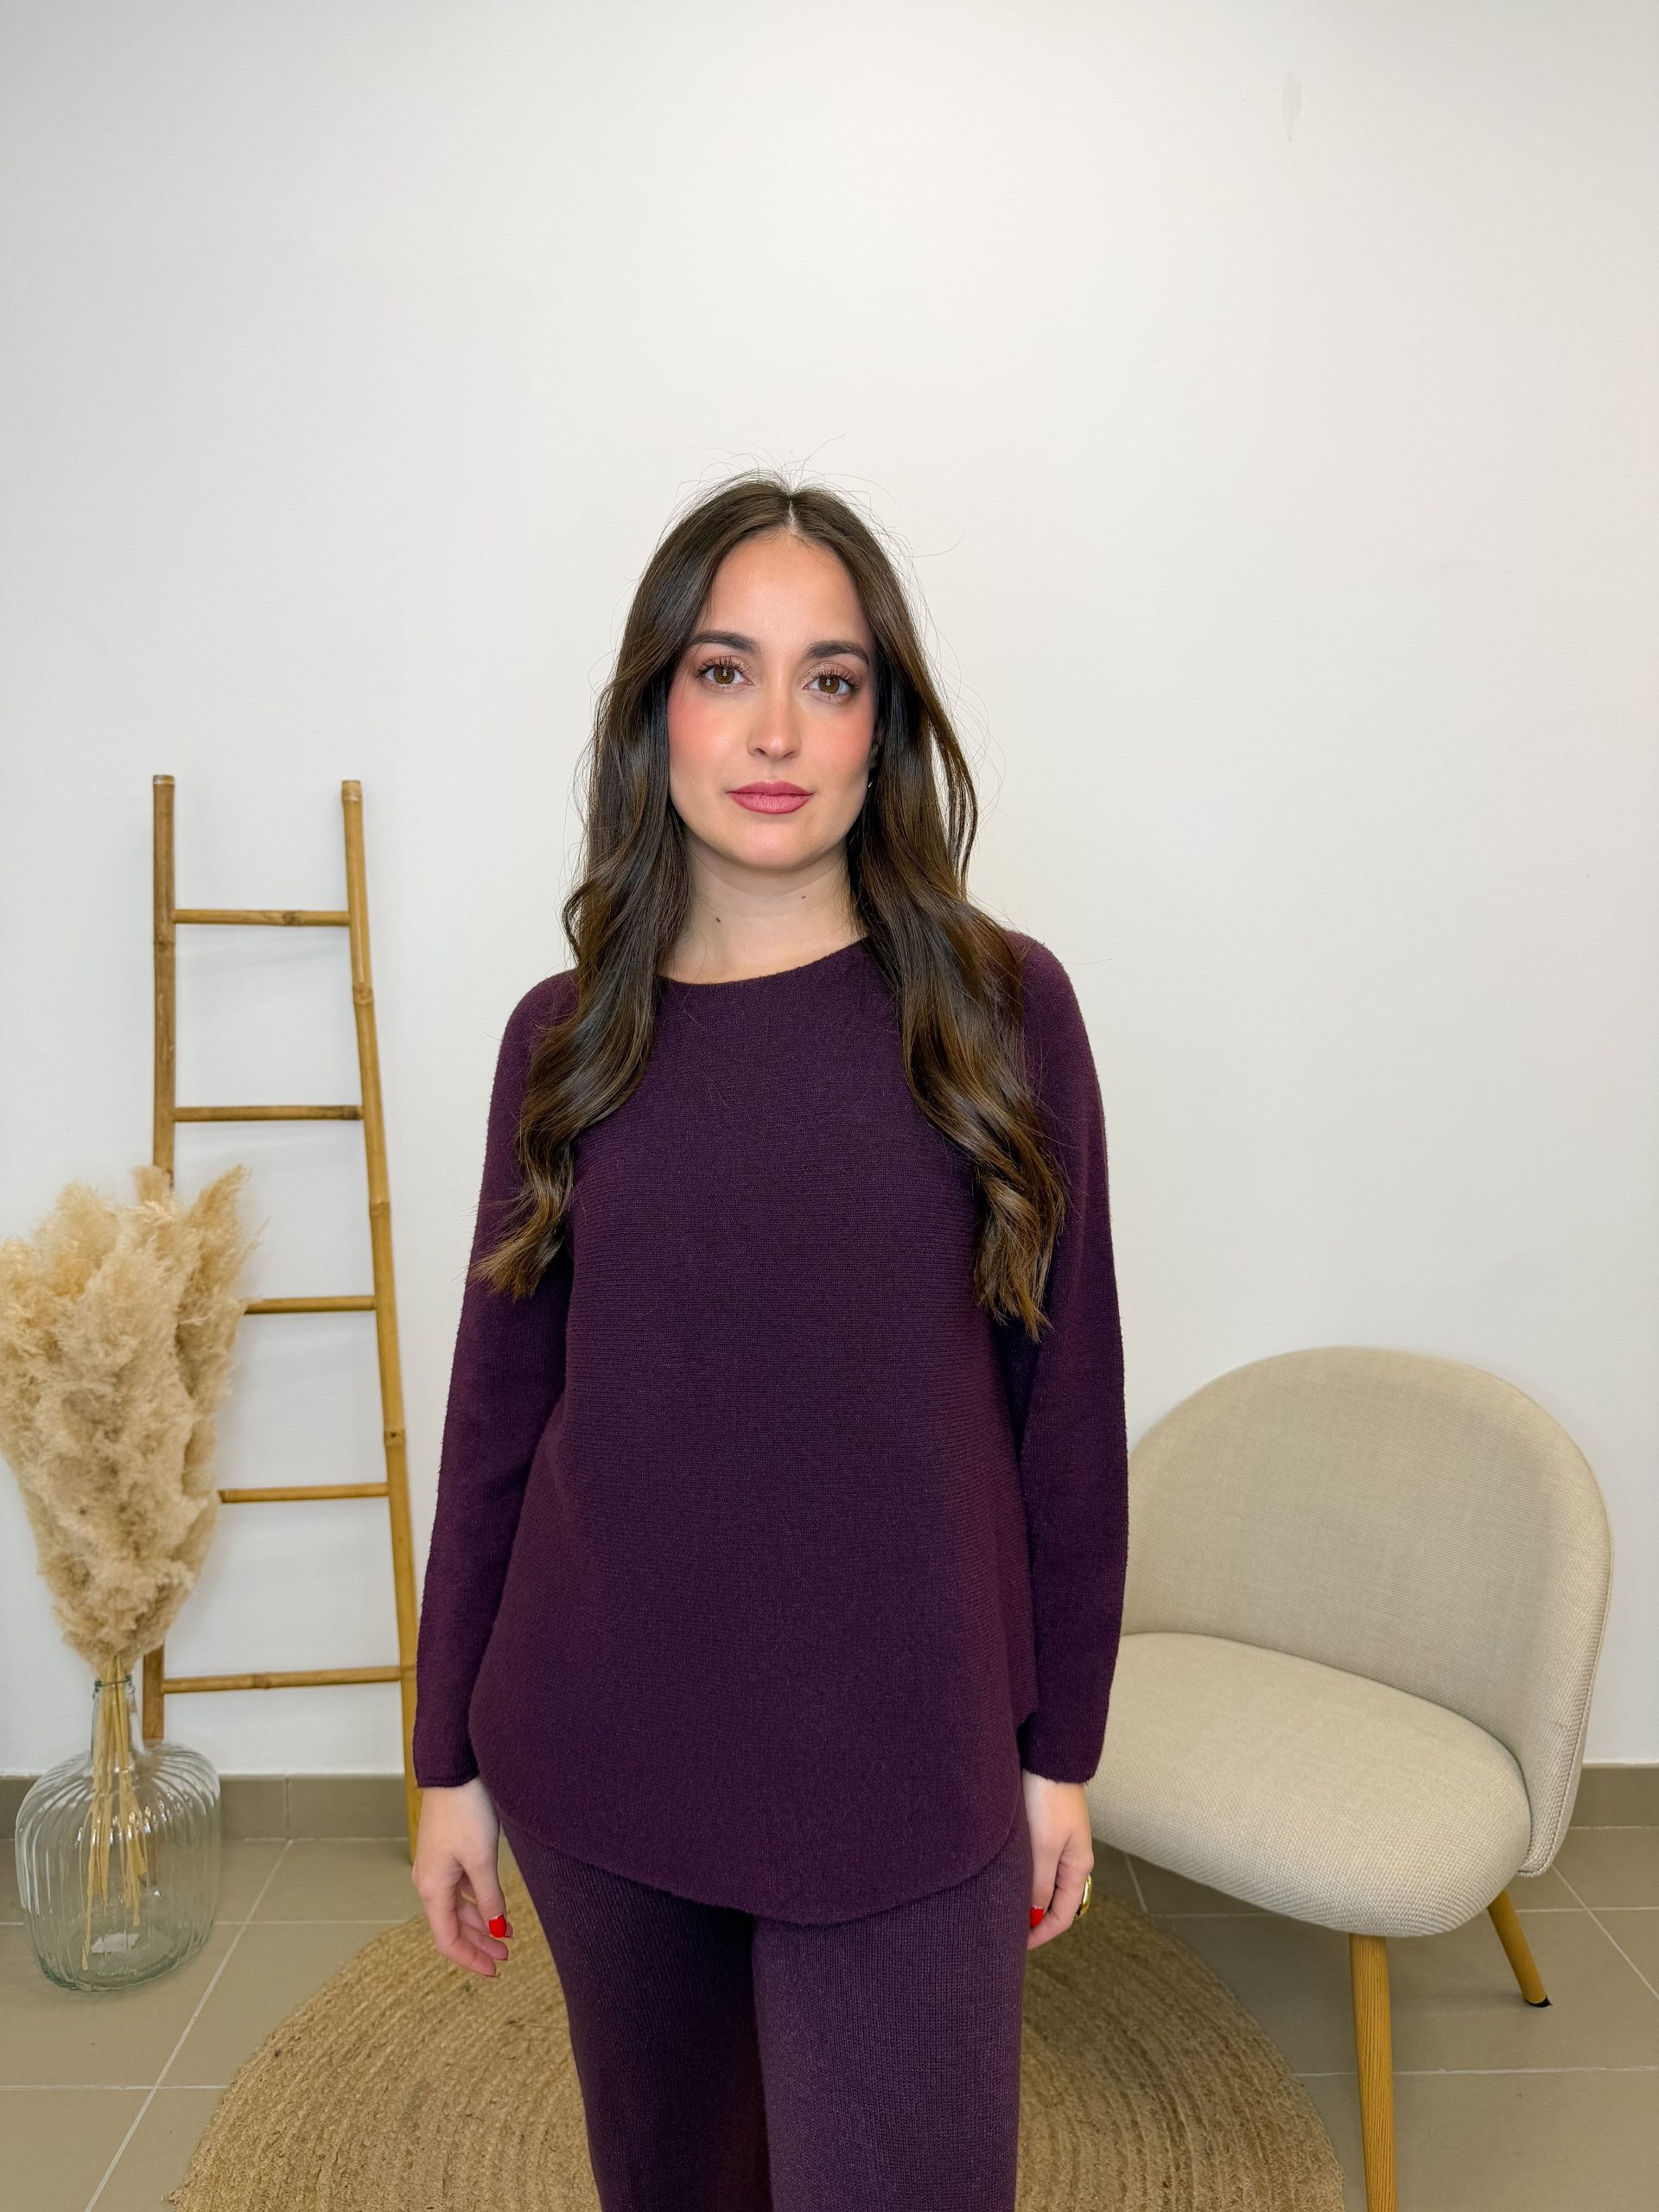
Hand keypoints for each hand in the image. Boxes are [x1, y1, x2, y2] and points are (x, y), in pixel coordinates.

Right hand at [411, 1776, 514, 1975]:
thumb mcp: (482, 1859)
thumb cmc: (464, 1811)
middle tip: (506, 1957)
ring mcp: (437, 1867)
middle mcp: (429, 1882)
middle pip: (453, 1925)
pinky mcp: (447, 1852)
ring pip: (458, 1907)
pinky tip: (498, 1905)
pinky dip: (479, 1901)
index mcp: (432, 1888)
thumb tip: (498, 1929)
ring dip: (482, 1922)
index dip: (470, 1958)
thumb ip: (490, 1897)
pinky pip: (461, 1888)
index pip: (447, 1939)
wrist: (454, 1771)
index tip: (494, 1969)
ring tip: (509, 1934)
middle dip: (479, 1943)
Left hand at [1022, 1768, 1094, 1951]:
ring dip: (1027, 1896)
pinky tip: (1005, 1877)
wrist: (1048, 1756)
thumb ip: (1039, 1882)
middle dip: (1033, 1918)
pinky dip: (1023, 1877)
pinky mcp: (1046, 1829)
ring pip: (1044, 1882)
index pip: (1064, 1915)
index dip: (1041, 1933)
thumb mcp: (1043, 1846)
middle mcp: (1071, 1858)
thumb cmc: (1049, 1798)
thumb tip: (1035, 1913)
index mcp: (1078, 1866)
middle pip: (1054, 1901)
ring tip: (1002, 1905)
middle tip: (1006, 1929)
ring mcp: (1059, 1843)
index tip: (1017, 1945)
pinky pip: (1037, 1864)